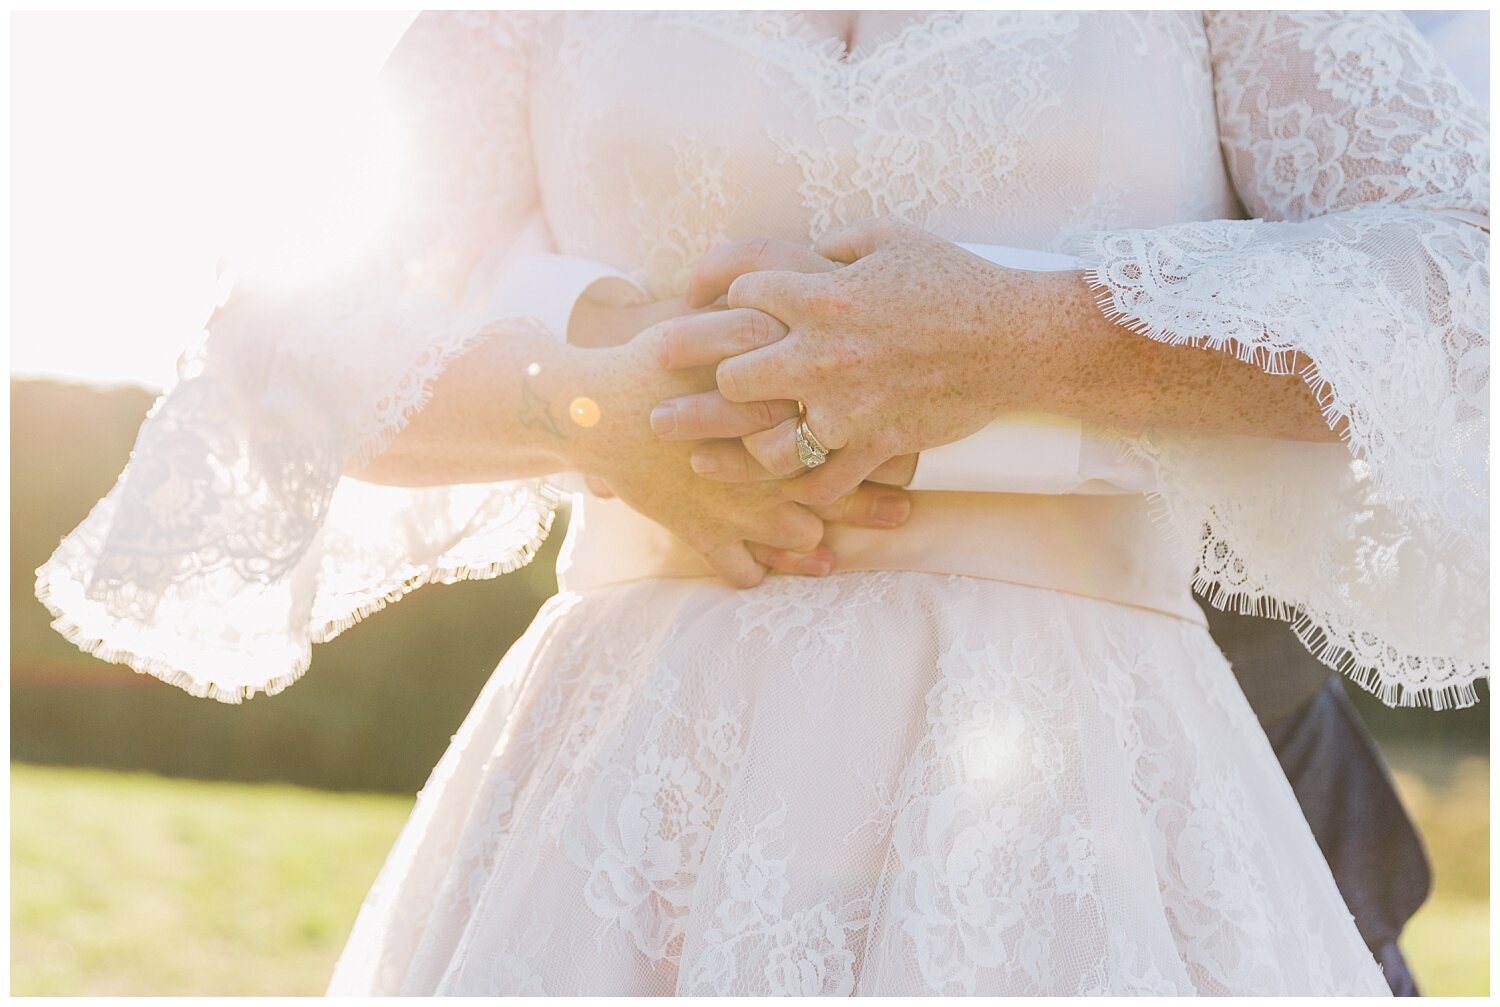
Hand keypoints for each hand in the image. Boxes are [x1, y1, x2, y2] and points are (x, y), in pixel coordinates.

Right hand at [567, 325, 911, 587]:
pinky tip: (765, 574)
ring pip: (787, 530)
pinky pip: (733, 561)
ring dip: (815, 544)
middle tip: (905, 510)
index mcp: (763, 409)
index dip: (879, 438)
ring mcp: (723, 500)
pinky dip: (752, 569)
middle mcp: (751, 459)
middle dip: (867, 502)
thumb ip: (758, 324)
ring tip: (837, 555)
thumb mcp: (706, 328)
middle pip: (825, 484)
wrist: (584, 407)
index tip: (910, 448)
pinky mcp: (693, 526)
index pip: (836, 426)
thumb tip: (813, 303)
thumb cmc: (651, 362)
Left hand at [662, 217, 1019, 505]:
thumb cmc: (956, 280)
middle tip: (706, 393)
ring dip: (744, 449)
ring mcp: (850, 407)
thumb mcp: (893, 237)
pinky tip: (786, 490)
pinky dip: (803, 490)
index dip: (725, 303)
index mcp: (823, 296)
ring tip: (718, 455)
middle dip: (717, 383)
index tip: (721, 315)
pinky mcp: (878, 445)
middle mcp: (825, 355)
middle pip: (732, 379)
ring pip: (766, 445)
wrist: (1015, 339)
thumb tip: (803, 250)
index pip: (740, 298)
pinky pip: (824, 482)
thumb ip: (836, 243)